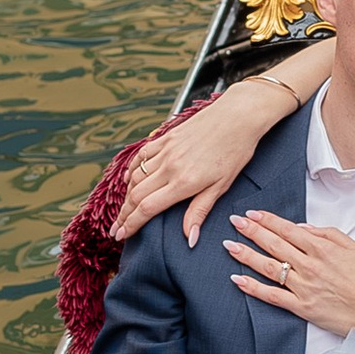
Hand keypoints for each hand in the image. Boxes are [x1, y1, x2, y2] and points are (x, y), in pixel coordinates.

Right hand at [112, 74, 300, 245]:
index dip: (132, 224)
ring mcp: (165, 150)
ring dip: (126, 196)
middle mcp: (169, 166)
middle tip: (116, 230)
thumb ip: (200, 211)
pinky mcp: (166, 138)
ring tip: (123, 210)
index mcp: (184, 182)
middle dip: (124, 215)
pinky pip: (141, 156)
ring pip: (136, 176)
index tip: (122, 235)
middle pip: (136, 195)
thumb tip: (189, 238)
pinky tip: (128, 180)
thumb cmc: (235, 151)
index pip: (148, 208)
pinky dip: (131, 170)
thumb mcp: (221, 186)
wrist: (238, 115)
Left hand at [228, 208, 354, 335]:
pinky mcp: (303, 307)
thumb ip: (329, 234)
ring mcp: (304, 287)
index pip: (287, 230)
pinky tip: (238, 280)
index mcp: (322, 248)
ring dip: (247, 255)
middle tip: (233, 221)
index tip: (252, 214)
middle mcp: (309, 265)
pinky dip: (253, 288)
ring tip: (229, 246)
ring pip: (269, 267)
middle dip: (251, 231)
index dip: (267, 220)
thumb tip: (303, 229)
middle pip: (274, 244)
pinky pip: (273, 296)